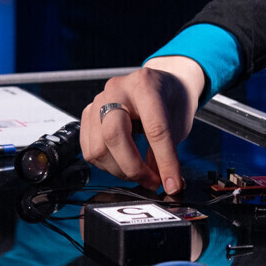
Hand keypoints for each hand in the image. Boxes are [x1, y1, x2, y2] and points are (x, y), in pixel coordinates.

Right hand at [79, 57, 206, 194]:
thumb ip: (167, 151)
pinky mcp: (88, 114)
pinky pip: (89, 149)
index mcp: (145, 86)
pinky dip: (106, 165)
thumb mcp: (178, 122)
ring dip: (119, 170)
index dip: (164, 161)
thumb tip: (163, 182)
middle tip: (151, 182)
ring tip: (139, 174)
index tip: (171, 183)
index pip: (154, 129)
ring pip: (98, 148)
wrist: (161, 82)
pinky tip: (123, 164)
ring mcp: (98, 101)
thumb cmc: (171, 99)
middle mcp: (117, 90)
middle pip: (114, 136)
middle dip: (133, 168)